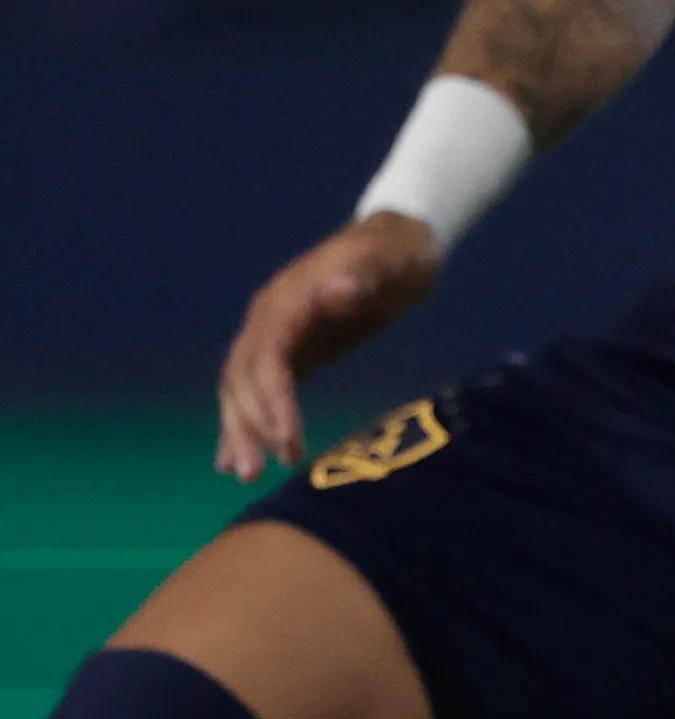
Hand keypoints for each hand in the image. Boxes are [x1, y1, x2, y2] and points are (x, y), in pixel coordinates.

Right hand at [215, 214, 440, 477]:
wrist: (397, 243)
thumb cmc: (397, 254)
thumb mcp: (389, 262)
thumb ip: (364, 275)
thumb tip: (338, 289)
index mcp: (288, 300)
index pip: (269, 356)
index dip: (273, 398)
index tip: (288, 438)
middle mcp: (269, 318)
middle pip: (244, 378)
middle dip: (248, 425)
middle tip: (258, 472)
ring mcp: (274, 334)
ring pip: (241, 388)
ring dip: (239, 429)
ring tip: (247, 474)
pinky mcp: (289, 350)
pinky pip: (256, 389)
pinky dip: (243, 422)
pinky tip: (233, 457)